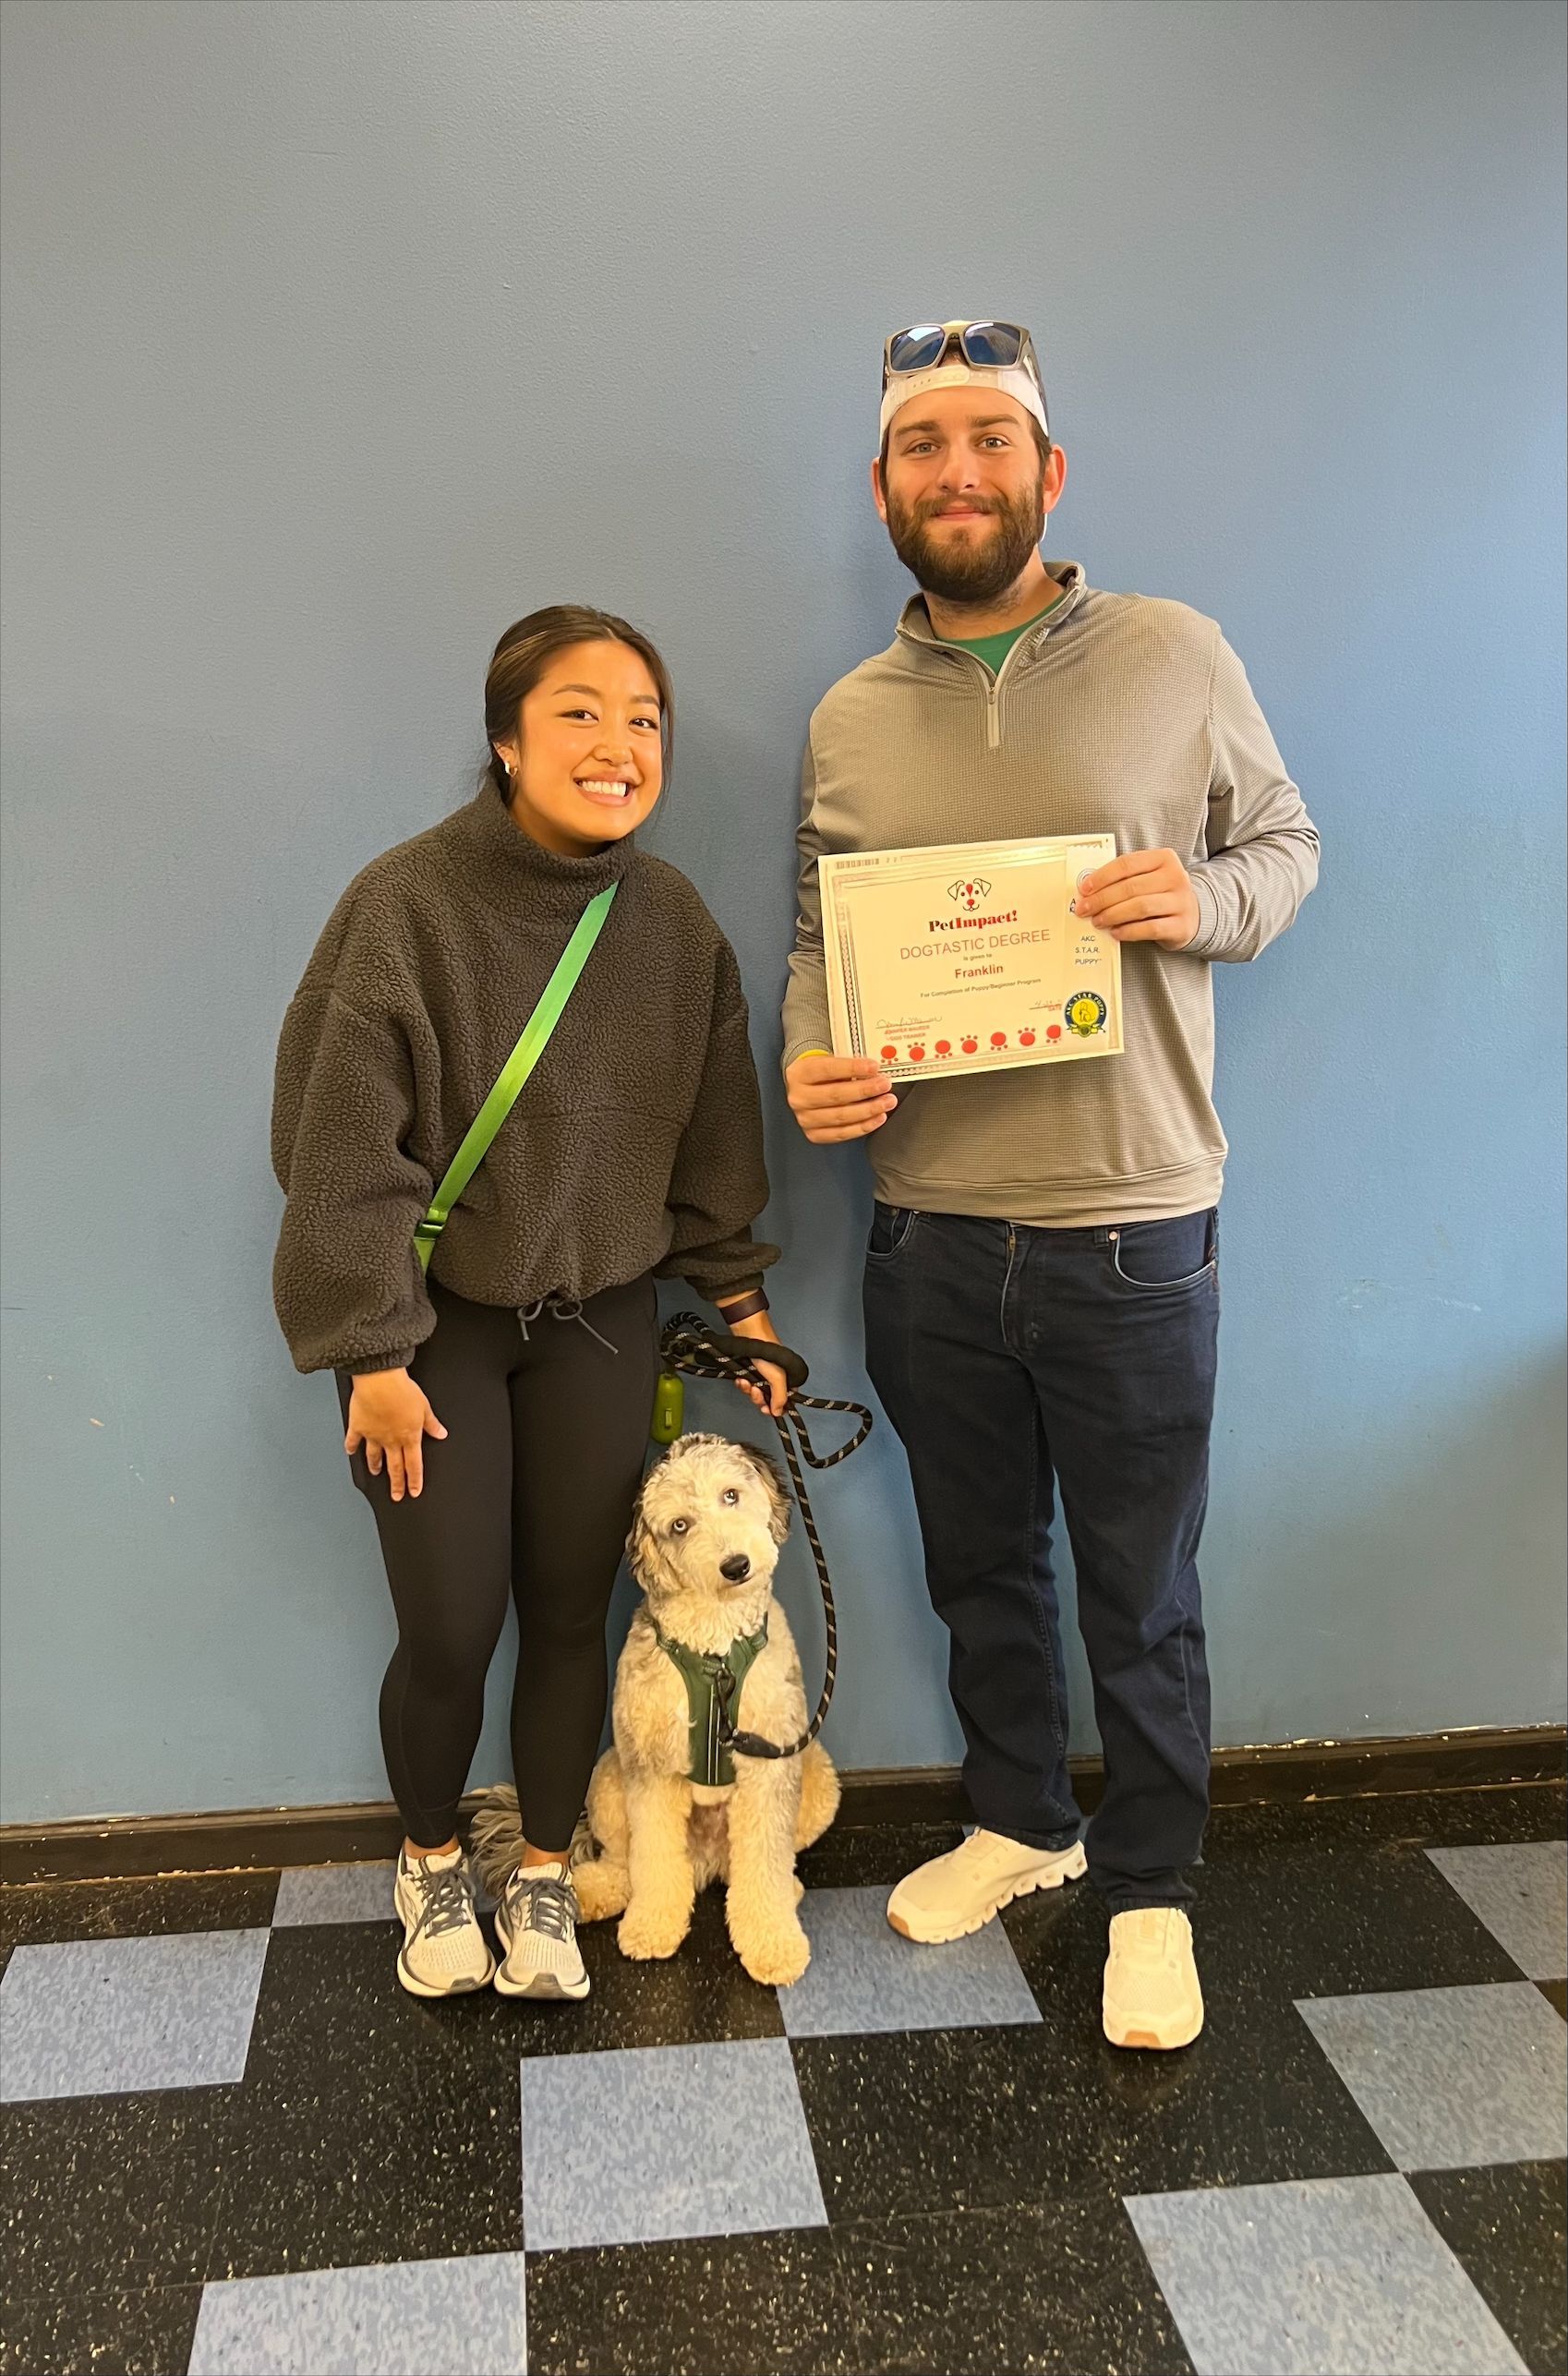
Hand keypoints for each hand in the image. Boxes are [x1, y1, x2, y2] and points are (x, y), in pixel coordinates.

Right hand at [344, 1368, 447, 1501]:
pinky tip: (350, 1451)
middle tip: (396, 1496)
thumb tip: (441, 1433)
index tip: (414, 1491)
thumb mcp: (424, 1407)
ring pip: (374, 1456)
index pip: (414, 1465)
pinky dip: (351, 1447)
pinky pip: (353, 1440)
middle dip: (397, 1484)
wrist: (379, 1380)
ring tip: (376, 1472)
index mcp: (409, 1436)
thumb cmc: (402, 1390)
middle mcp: (390, 1440)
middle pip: (395, 1467)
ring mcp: (373, 1435)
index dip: (415, 1480)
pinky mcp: (358, 1426)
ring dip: (375, 1466)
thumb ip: (432, 1423)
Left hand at [716, 1309, 790, 1416]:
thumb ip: (779, 1397)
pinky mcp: (749, 1372)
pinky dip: (742, 1384)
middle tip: (754, 1391)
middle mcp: (775, 1379)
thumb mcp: (777, 1377)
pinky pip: (746, 1385)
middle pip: (767, 1400)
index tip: (766, 1409)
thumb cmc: (766, 1351)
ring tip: (745, 1381)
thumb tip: (778, 1413)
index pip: (783, 1402)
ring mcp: (761, 1376)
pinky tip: (740, 1379)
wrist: (748, 1334)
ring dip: (748, 1390)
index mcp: (786, 1380)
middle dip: (758, 1398)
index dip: (775, 1408)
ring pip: (755, 1393)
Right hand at [786, 1052, 897, 1143]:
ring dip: (869, 1110)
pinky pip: (842, 1133)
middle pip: (835, 1095)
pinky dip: (863, 1127)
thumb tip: (874, 1072)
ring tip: (886, 1102)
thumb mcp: (827, 1061)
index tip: (873, 1067)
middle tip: (884, 1085)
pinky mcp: (814, 1134)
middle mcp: (799, 1098)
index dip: (852, 1068)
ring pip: (841, 1116)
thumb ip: (847, 1066)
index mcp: (800, 1074)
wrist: (805, 1089)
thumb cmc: (820, 1074)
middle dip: (865, 1090)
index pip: (828, 1070)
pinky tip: (877, 1118)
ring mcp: (805, 1118)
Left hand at [1075, 849, 1199, 946]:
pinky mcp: (1181, 925)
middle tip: (1084, 909)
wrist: (1193, 914)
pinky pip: (1150, 928)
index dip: (1102, 877)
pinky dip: (1129, 931)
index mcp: (1164, 858)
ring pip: (1139, 907)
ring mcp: (1181, 901)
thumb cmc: (1160, 893)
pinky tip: (1115, 933)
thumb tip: (1088, 891)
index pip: (1127, 864)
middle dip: (1102, 899)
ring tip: (1097, 921)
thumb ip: (1123, 879)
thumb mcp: (1147, 877)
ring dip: (1113, 915)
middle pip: (1130, 887)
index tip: (1083, 889)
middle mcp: (1175, 877)